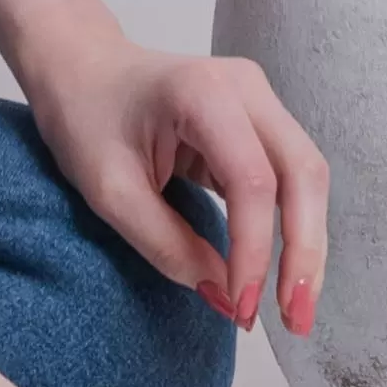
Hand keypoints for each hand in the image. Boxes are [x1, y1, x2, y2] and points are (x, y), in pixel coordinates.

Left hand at [16, 26, 327, 332]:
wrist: (79, 67)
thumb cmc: (84, 118)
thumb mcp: (108, 190)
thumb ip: (166, 244)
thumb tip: (225, 296)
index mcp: (204, 94)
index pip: (253, 182)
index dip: (254, 251)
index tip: (243, 307)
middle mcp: (245, 88)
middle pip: (303, 173)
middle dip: (305, 251)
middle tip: (295, 319)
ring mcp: (258, 101)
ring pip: (306, 177)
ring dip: (307, 245)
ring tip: (295, 310)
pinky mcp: (259, 122)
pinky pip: (290, 178)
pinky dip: (292, 227)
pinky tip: (283, 274)